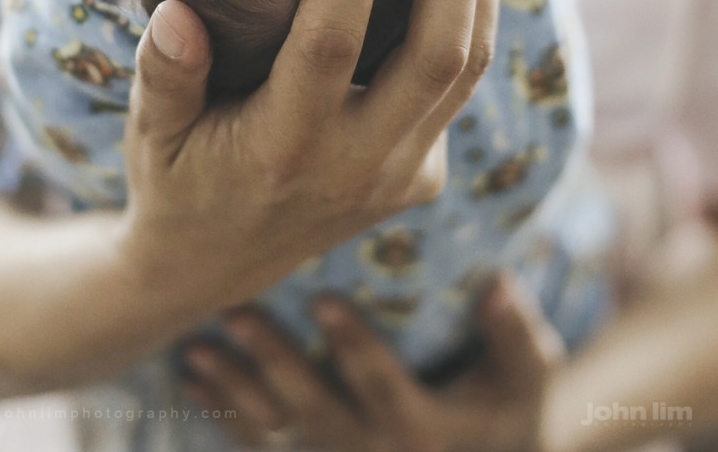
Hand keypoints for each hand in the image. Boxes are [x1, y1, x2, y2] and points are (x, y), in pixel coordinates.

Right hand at [118, 0, 496, 326]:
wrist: (214, 270)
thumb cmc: (177, 183)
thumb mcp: (151, 136)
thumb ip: (164, 76)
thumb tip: (175, 10)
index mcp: (284, 147)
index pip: (330, 44)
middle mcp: (356, 165)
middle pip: (437, 56)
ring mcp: (397, 176)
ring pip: (466, 73)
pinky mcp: (418, 179)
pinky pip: (458, 94)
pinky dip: (470, 24)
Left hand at [183, 276, 563, 451]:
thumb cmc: (508, 408)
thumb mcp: (527, 376)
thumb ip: (514, 333)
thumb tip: (498, 283)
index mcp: (425, 429)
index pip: (385, 385)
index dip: (355, 345)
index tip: (323, 300)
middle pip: (317, 409)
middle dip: (273, 362)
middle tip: (233, 311)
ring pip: (279, 432)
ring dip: (234, 390)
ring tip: (196, 348)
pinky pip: (262, 448)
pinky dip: (225, 416)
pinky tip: (190, 379)